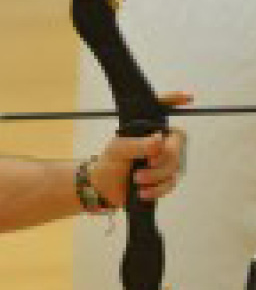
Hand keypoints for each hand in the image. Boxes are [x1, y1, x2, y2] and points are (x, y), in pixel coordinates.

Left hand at [89, 91, 190, 205]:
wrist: (103, 188)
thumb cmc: (109, 163)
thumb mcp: (117, 151)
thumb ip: (137, 145)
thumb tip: (160, 140)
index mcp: (147, 130)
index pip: (162, 110)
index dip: (174, 101)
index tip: (187, 97)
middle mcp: (159, 142)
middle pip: (177, 144)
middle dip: (165, 157)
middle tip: (148, 163)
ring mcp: (163, 161)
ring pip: (175, 166)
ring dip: (156, 175)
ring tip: (136, 179)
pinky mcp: (163, 179)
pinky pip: (170, 183)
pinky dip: (157, 189)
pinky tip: (143, 192)